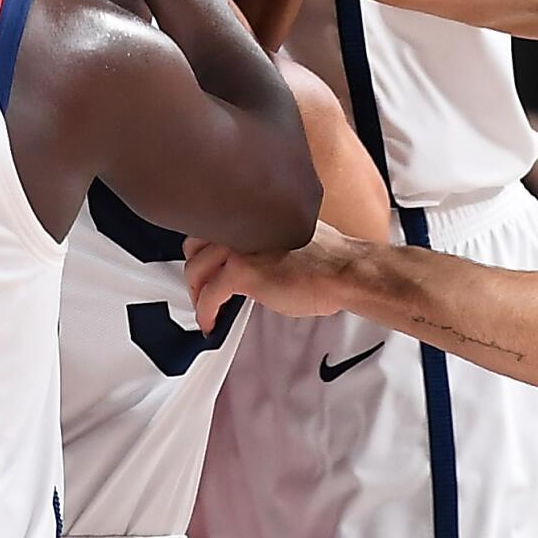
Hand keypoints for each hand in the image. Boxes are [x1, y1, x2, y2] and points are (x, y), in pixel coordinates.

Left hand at [185, 222, 362, 327]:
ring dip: (196, 292)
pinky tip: (210, 323)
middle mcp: (239, 224)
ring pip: (196, 269)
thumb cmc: (327, 257)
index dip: (203, 247)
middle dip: (194, 268)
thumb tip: (250, 253)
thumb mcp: (287, 235)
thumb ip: (262, 238)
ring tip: (203, 307)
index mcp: (249, 214)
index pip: (209, 224)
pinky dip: (205, 311)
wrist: (343, 270)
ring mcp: (237, 246)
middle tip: (200, 287)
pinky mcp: (241, 271)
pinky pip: (209, 294)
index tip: (204, 264)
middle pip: (194, 243)